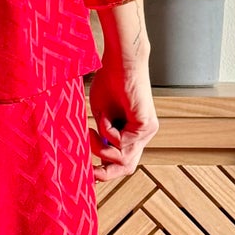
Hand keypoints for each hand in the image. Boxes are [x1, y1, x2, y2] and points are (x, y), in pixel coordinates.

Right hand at [89, 0, 158, 180]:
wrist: (121, 62)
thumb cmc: (110, 82)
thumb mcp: (102, 117)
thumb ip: (102, 137)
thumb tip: (94, 155)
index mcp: (133, 133)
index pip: (123, 161)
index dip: (106, 171)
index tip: (88, 172)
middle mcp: (143, 135)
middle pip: (127, 167)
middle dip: (106, 172)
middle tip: (90, 171)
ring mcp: (146, 131)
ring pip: (123, 158)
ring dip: (101, 148)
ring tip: (90, 132)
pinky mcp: (145, 125)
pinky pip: (122, 143)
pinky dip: (106, 132)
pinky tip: (102, 117)